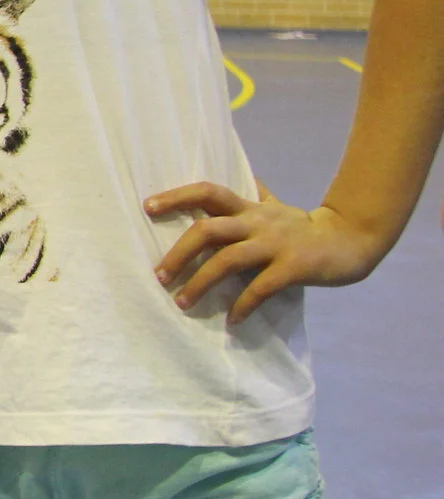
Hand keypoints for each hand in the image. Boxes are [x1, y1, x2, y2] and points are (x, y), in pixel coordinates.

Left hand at [148, 182, 385, 322]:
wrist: (352, 241)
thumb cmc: (304, 228)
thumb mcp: (276, 207)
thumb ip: (258, 196)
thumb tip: (247, 177)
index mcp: (249, 208)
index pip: (207, 191)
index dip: (176, 196)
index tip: (147, 206)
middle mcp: (258, 222)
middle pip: (208, 229)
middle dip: (179, 253)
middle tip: (159, 276)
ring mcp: (276, 244)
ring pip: (228, 260)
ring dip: (200, 283)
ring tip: (182, 303)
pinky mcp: (295, 267)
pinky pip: (260, 288)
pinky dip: (243, 305)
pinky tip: (231, 321)